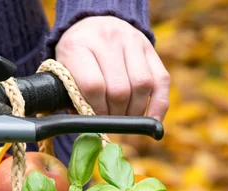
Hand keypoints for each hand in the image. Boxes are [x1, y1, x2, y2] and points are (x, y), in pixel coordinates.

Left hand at [55, 16, 169, 119]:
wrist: (92, 25)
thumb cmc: (76, 60)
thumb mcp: (65, 74)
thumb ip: (74, 99)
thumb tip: (91, 128)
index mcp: (79, 46)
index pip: (94, 86)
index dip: (97, 111)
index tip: (96, 122)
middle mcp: (107, 38)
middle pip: (120, 89)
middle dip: (116, 115)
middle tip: (111, 124)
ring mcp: (131, 40)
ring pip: (141, 85)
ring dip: (135, 112)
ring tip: (125, 120)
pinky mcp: (150, 47)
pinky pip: (161, 80)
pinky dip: (159, 106)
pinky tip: (152, 121)